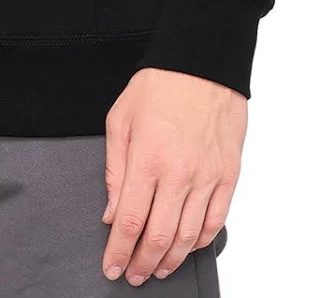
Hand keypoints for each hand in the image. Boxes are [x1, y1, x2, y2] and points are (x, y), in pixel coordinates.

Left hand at [102, 67, 245, 285]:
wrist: (202, 64)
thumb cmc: (159, 86)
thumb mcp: (120, 119)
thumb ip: (114, 169)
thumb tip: (112, 211)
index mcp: (147, 160)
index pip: (130, 222)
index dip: (118, 252)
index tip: (111, 267)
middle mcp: (178, 174)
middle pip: (158, 237)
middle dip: (142, 264)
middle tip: (132, 275)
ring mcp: (206, 178)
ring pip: (187, 236)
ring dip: (170, 260)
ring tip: (157, 269)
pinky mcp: (228, 176)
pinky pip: (215, 221)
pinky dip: (199, 241)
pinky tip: (186, 247)